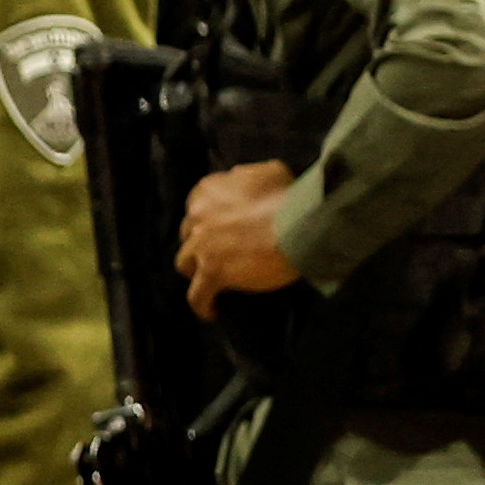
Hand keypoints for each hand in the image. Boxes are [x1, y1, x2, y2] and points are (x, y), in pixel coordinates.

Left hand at [178, 159, 300, 316]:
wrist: (299, 223)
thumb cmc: (288, 197)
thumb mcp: (268, 172)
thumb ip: (247, 177)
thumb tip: (241, 180)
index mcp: (208, 191)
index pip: (195, 206)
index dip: (207, 219)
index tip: (220, 227)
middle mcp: (198, 217)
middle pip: (188, 235)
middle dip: (200, 243)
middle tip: (218, 252)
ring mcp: (203, 246)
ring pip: (185, 264)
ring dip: (196, 270)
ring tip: (210, 279)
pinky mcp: (213, 272)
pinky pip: (197, 295)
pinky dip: (202, 305)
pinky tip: (211, 312)